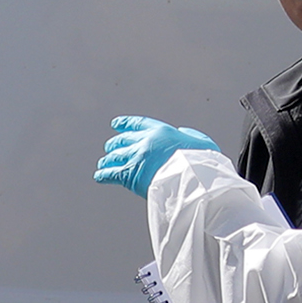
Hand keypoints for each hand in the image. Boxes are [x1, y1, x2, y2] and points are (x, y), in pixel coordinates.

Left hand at [91, 116, 220, 196]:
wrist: (193, 178)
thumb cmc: (202, 163)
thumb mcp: (201, 142)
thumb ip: (190, 135)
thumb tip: (182, 132)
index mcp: (161, 131)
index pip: (138, 124)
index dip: (125, 124)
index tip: (116, 124)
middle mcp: (145, 142)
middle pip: (122, 141)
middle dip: (114, 144)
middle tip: (109, 147)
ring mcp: (136, 157)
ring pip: (114, 157)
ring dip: (107, 160)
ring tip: (102, 164)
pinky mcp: (130, 174)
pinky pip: (111, 174)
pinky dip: (103, 175)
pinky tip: (99, 177)